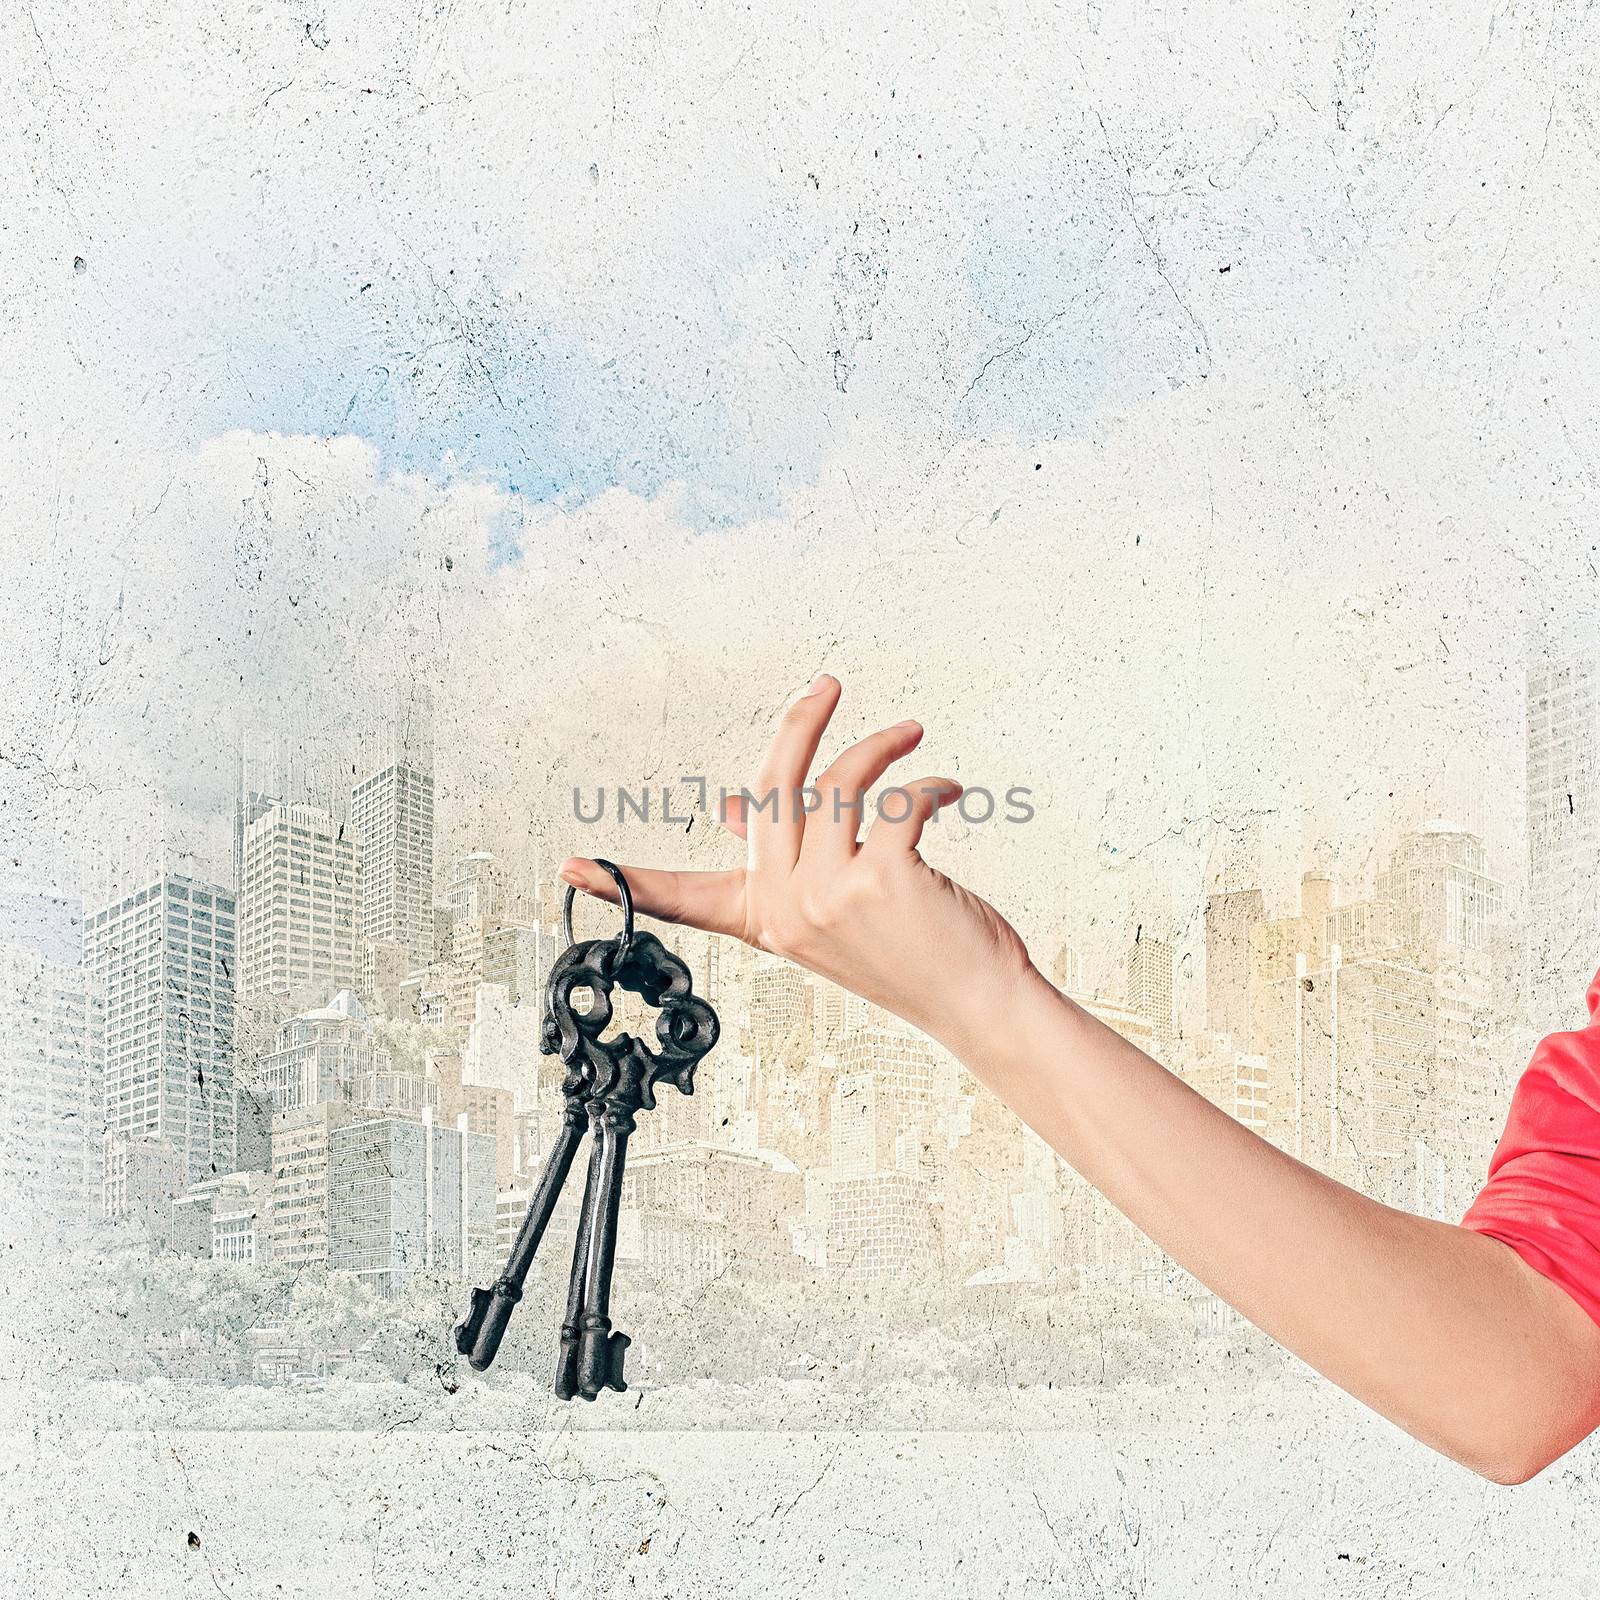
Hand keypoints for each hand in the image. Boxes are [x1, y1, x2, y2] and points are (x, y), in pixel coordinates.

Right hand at [558, 673, 1033, 1050]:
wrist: (976, 1003)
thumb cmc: (911, 951)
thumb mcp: (830, 909)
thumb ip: (783, 859)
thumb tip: (733, 806)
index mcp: (764, 918)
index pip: (681, 896)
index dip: (626, 879)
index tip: (569, 867)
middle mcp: (786, 909)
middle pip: (769, 789)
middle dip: (800, 723)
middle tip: (826, 684)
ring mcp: (828, 896)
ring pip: (834, 784)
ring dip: (880, 747)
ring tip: (910, 737)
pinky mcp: (879, 880)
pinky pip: (895, 799)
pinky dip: (927, 783)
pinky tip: (947, 791)